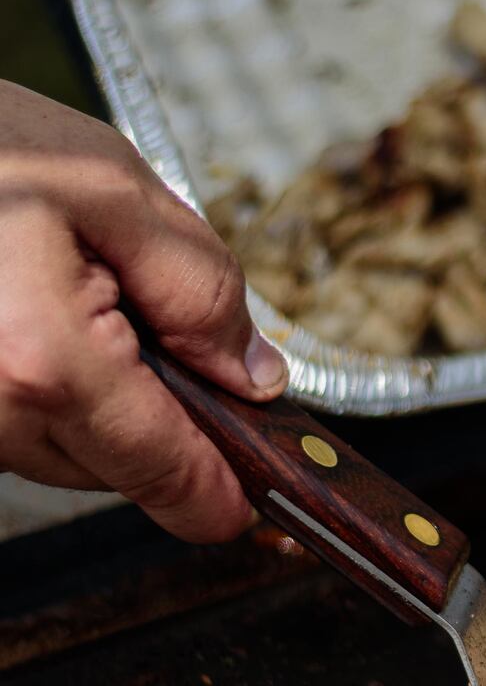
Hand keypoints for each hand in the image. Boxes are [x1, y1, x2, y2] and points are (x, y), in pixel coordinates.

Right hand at [0, 81, 288, 541]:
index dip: (226, 490)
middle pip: (122, 471)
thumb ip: (200, 290)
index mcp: (45, 361)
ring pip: (68, 455)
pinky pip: (17, 428)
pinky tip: (30, 311)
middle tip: (143, 313)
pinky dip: (45, 389)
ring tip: (71, 292)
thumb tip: (256, 377)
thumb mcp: (115, 188)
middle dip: (161, 416)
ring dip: (97, 400)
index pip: (167, 473)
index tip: (261, 498)